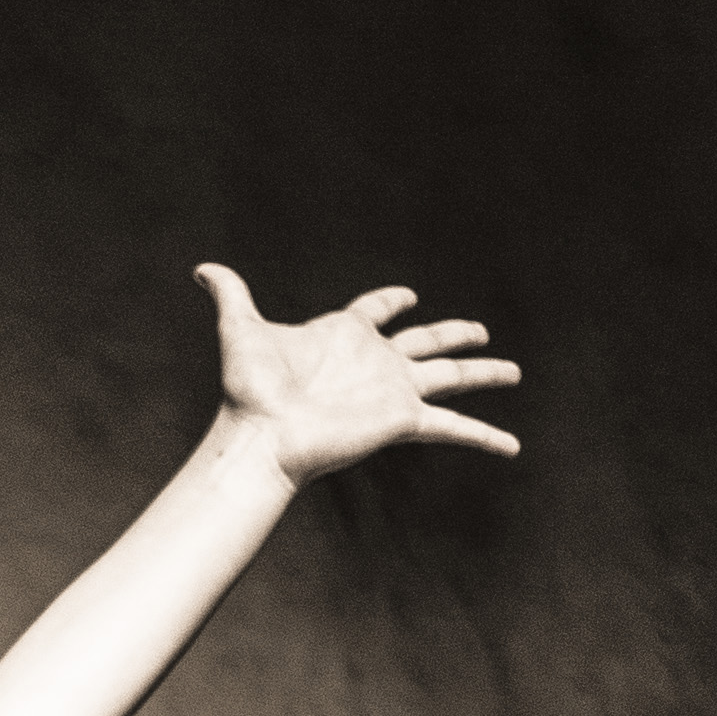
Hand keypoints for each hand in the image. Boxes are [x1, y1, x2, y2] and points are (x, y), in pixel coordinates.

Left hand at [199, 270, 521, 486]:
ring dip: (484, 373)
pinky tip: (511, 446)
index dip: (389, 301)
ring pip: (452, 377)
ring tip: (514, 371)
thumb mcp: (241, 329)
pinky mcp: (402, 420)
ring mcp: (393, 392)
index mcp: (345, 336)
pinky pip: (452, 426)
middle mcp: (375, 364)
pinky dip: (484, 437)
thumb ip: (230, 294)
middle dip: (455, 334)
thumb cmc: (250, 389)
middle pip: (428, 342)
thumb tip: (202, 268)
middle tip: (480, 330)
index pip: (375, 311)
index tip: (407, 295)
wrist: (262, 434)